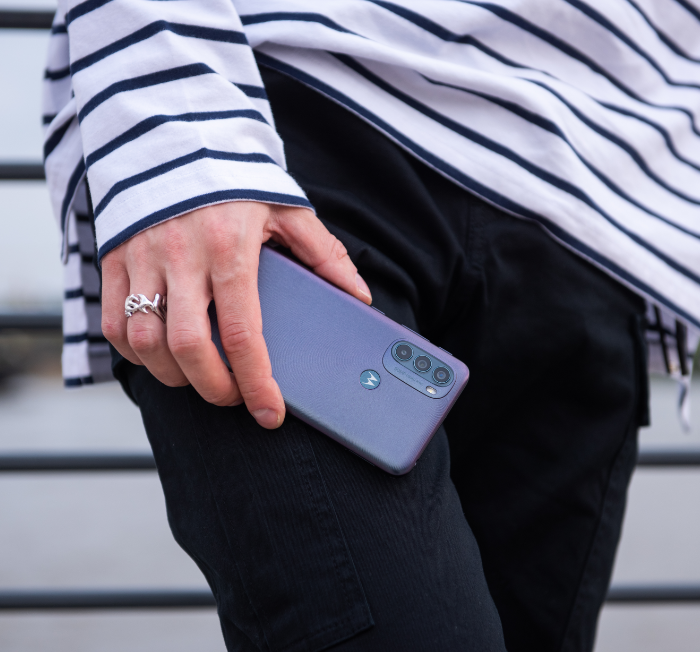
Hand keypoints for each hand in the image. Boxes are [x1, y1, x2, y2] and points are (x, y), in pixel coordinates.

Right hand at [101, 201, 371, 427]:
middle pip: (187, 348)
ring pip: (144, 342)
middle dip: (213, 388)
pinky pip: (113, 323)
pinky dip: (136, 353)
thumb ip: (324, 255)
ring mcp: (141, 257)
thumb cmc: (237, 180)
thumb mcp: (288, 210)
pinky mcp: (115, 259)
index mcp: (229, 247)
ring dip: (174, 376)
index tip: (269, 413)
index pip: (241, 333)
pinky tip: (162, 356)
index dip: (256, 383)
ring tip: (201, 379)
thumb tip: (359, 297)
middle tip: (235, 397)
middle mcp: (180, 255)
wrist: (177, 136)